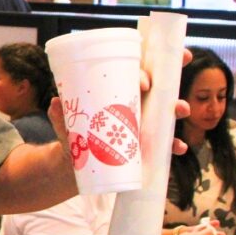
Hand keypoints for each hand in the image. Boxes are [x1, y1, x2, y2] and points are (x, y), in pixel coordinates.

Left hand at [48, 48, 193, 157]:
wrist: (79, 162)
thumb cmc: (74, 134)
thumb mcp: (66, 124)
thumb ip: (60, 114)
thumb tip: (55, 102)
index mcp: (115, 92)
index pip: (132, 74)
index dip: (143, 72)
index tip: (145, 82)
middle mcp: (134, 102)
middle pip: (157, 84)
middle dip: (172, 79)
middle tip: (172, 82)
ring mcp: (143, 121)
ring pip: (166, 110)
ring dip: (178, 108)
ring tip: (180, 110)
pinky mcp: (148, 142)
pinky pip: (166, 141)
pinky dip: (174, 144)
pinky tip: (178, 147)